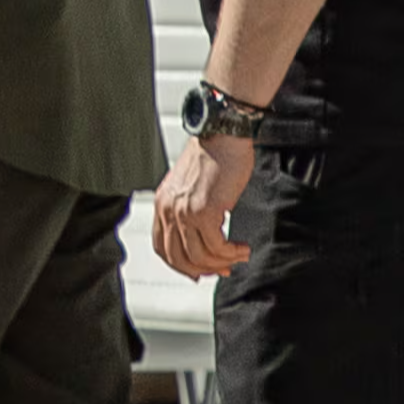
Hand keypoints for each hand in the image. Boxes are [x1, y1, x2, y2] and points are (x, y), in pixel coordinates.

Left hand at [152, 132, 252, 282]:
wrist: (224, 133)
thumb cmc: (215, 153)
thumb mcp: (192, 185)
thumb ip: (191, 209)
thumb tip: (205, 237)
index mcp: (163, 202)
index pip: (162, 246)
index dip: (180, 264)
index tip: (198, 270)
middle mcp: (169, 208)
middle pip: (178, 258)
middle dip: (202, 269)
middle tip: (221, 269)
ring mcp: (185, 211)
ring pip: (199, 257)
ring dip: (222, 262)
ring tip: (237, 256)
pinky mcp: (206, 211)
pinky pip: (217, 247)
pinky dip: (232, 253)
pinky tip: (241, 248)